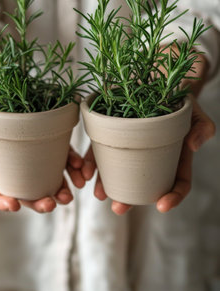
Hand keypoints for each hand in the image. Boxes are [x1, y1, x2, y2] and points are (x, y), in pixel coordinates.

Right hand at [0, 95, 84, 212]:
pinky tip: (79, 165)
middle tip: (51, 204)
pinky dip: (71, 163)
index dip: (2, 199)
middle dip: (38, 200)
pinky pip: (60, 155)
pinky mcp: (46, 138)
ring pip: (46, 176)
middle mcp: (12, 162)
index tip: (13, 206)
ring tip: (69, 194)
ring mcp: (31, 151)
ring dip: (60, 188)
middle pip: (25, 188)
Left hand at [83, 97, 215, 214]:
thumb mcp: (195, 111)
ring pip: (118, 170)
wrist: (159, 82)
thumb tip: (194, 145)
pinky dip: (92, 161)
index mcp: (175, 157)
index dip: (172, 196)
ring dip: (107, 184)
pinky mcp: (112, 133)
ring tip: (99, 194)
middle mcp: (151, 156)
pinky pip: (101, 150)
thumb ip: (202, 127)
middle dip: (129, 199)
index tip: (161, 206)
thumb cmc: (180, 100)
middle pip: (141, 183)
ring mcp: (130, 146)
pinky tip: (86, 170)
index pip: (176, 182)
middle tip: (119, 208)